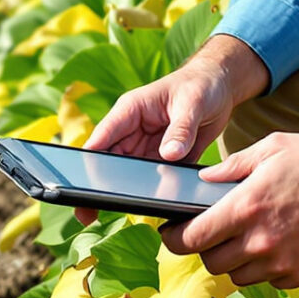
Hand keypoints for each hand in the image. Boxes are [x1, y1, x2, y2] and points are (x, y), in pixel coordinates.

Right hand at [74, 36, 270, 224]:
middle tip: (88, 213)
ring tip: (121, 212)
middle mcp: (133, 130)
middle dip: (100, 185)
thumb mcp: (191, 103)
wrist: (220, 86)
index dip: (88, 160)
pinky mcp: (164, 159)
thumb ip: (181, 129)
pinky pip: (155, 179)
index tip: (78, 183)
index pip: (102, 136)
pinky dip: (154, 193)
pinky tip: (154, 206)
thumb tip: (169, 154)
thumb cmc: (201, 84)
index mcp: (130, 111)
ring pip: (129, 174)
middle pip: (109, 162)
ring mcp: (147, 147)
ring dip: (127, 191)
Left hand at [157, 125, 298, 288]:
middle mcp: (261, 240)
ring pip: (239, 277)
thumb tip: (202, 181)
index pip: (193, 238)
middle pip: (212, 263)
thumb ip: (231, 168)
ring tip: (248, 238)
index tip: (171, 235)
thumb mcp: (269, 149)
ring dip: (236, 262)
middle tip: (213, 234)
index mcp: (246, 207)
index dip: (174, 239)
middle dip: (206, 250)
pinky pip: (270, 281)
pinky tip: (276, 245)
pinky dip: (266, 269)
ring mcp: (284, 261)